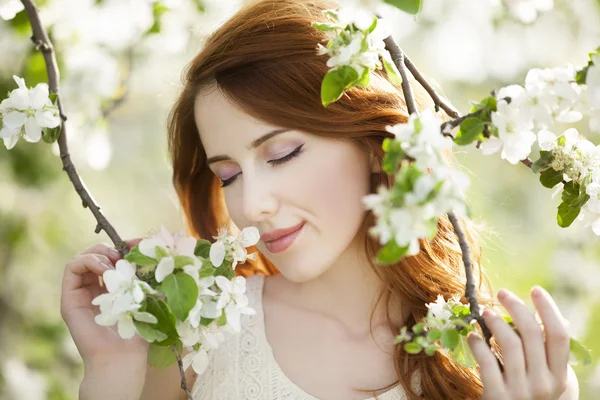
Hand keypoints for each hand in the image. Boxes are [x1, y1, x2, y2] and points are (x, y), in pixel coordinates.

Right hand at [60, 238, 148, 366]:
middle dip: (111, 248)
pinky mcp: (69, 299)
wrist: (123, 357)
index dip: (124, 246)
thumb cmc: (140, 331)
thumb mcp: (150, 295)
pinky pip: (71, 268)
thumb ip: (150, 274)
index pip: (113, 257)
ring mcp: (81, 293)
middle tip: (125, 255)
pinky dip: (88, 260)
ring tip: (114, 262)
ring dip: (99, 253)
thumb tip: (149, 248)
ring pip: (82, 258)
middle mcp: (95, 289)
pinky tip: (104, 268)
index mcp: (113, 287)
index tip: (139, 244)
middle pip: (96, 254)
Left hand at [467, 286, 570, 399]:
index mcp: (560, 376)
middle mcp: (544, 384)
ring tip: (484, 312)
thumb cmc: (529, 396)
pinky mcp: (497, 396)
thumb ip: (547, 352)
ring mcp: (521, 392)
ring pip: (510, 344)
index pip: (559, 335)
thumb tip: (544, 313)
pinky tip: (472, 336)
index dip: (548, 309)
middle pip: (533, 334)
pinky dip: (478, 344)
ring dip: (495, 322)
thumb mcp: (546, 378)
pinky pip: (487, 362)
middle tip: (501, 293)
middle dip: (516, 307)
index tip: (535, 289)